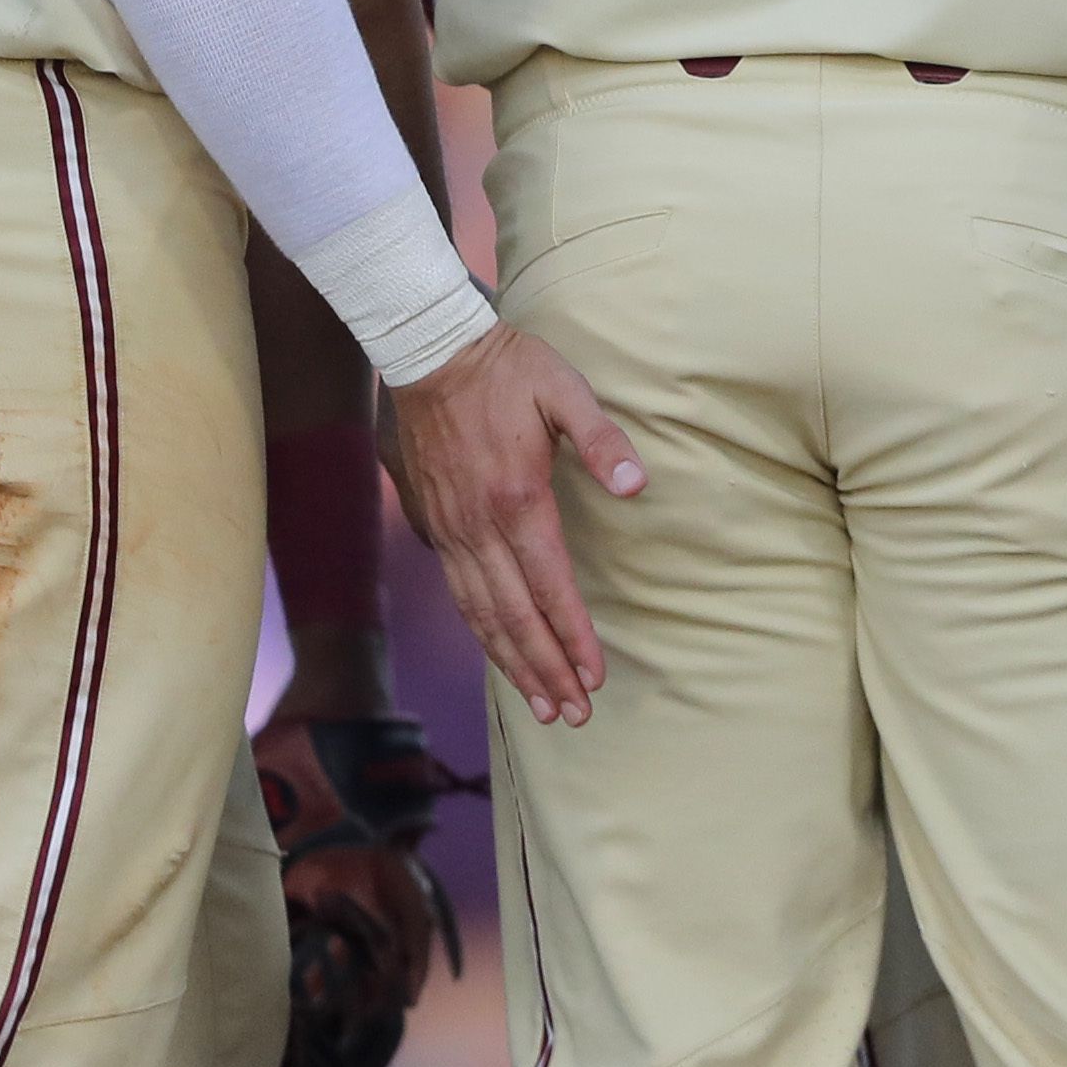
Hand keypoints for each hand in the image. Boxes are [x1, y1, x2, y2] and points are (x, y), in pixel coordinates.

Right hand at [387, 324, 640, 727]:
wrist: (429, 352)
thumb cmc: (507, 369)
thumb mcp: (565, 391)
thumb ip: (602, 441)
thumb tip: (637, 486)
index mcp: (517, 500)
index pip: (551, 587)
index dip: (574, 637)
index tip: (595, 677)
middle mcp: (479, 528)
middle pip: (515, 616)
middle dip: (546, 670)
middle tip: (574, 714)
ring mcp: (451, 530)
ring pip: (482, 614)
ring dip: (512, 662)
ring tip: (541, 704)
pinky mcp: (436, 525)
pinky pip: (460, 594)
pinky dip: (483, 632)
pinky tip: (500, 652)